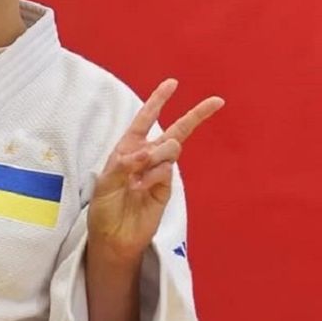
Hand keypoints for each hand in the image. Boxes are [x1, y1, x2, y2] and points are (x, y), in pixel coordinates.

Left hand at [88, 79, 223, 261]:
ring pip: (170, 148)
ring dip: (155, 156)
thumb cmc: (104, 208)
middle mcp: (146, 157)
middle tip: (217, 102)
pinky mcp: (166, 188)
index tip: (173, 83)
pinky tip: (141, 188)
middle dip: (195, 115)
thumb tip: (148, 151)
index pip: (145, 119)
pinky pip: (166, 171)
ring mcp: (159, 172)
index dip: (158, 101)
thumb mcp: (105, 182)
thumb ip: (125, 164)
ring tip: (136, 179)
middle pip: (175, 130)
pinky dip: (153, 176)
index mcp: (128, 149)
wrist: (114, 237)